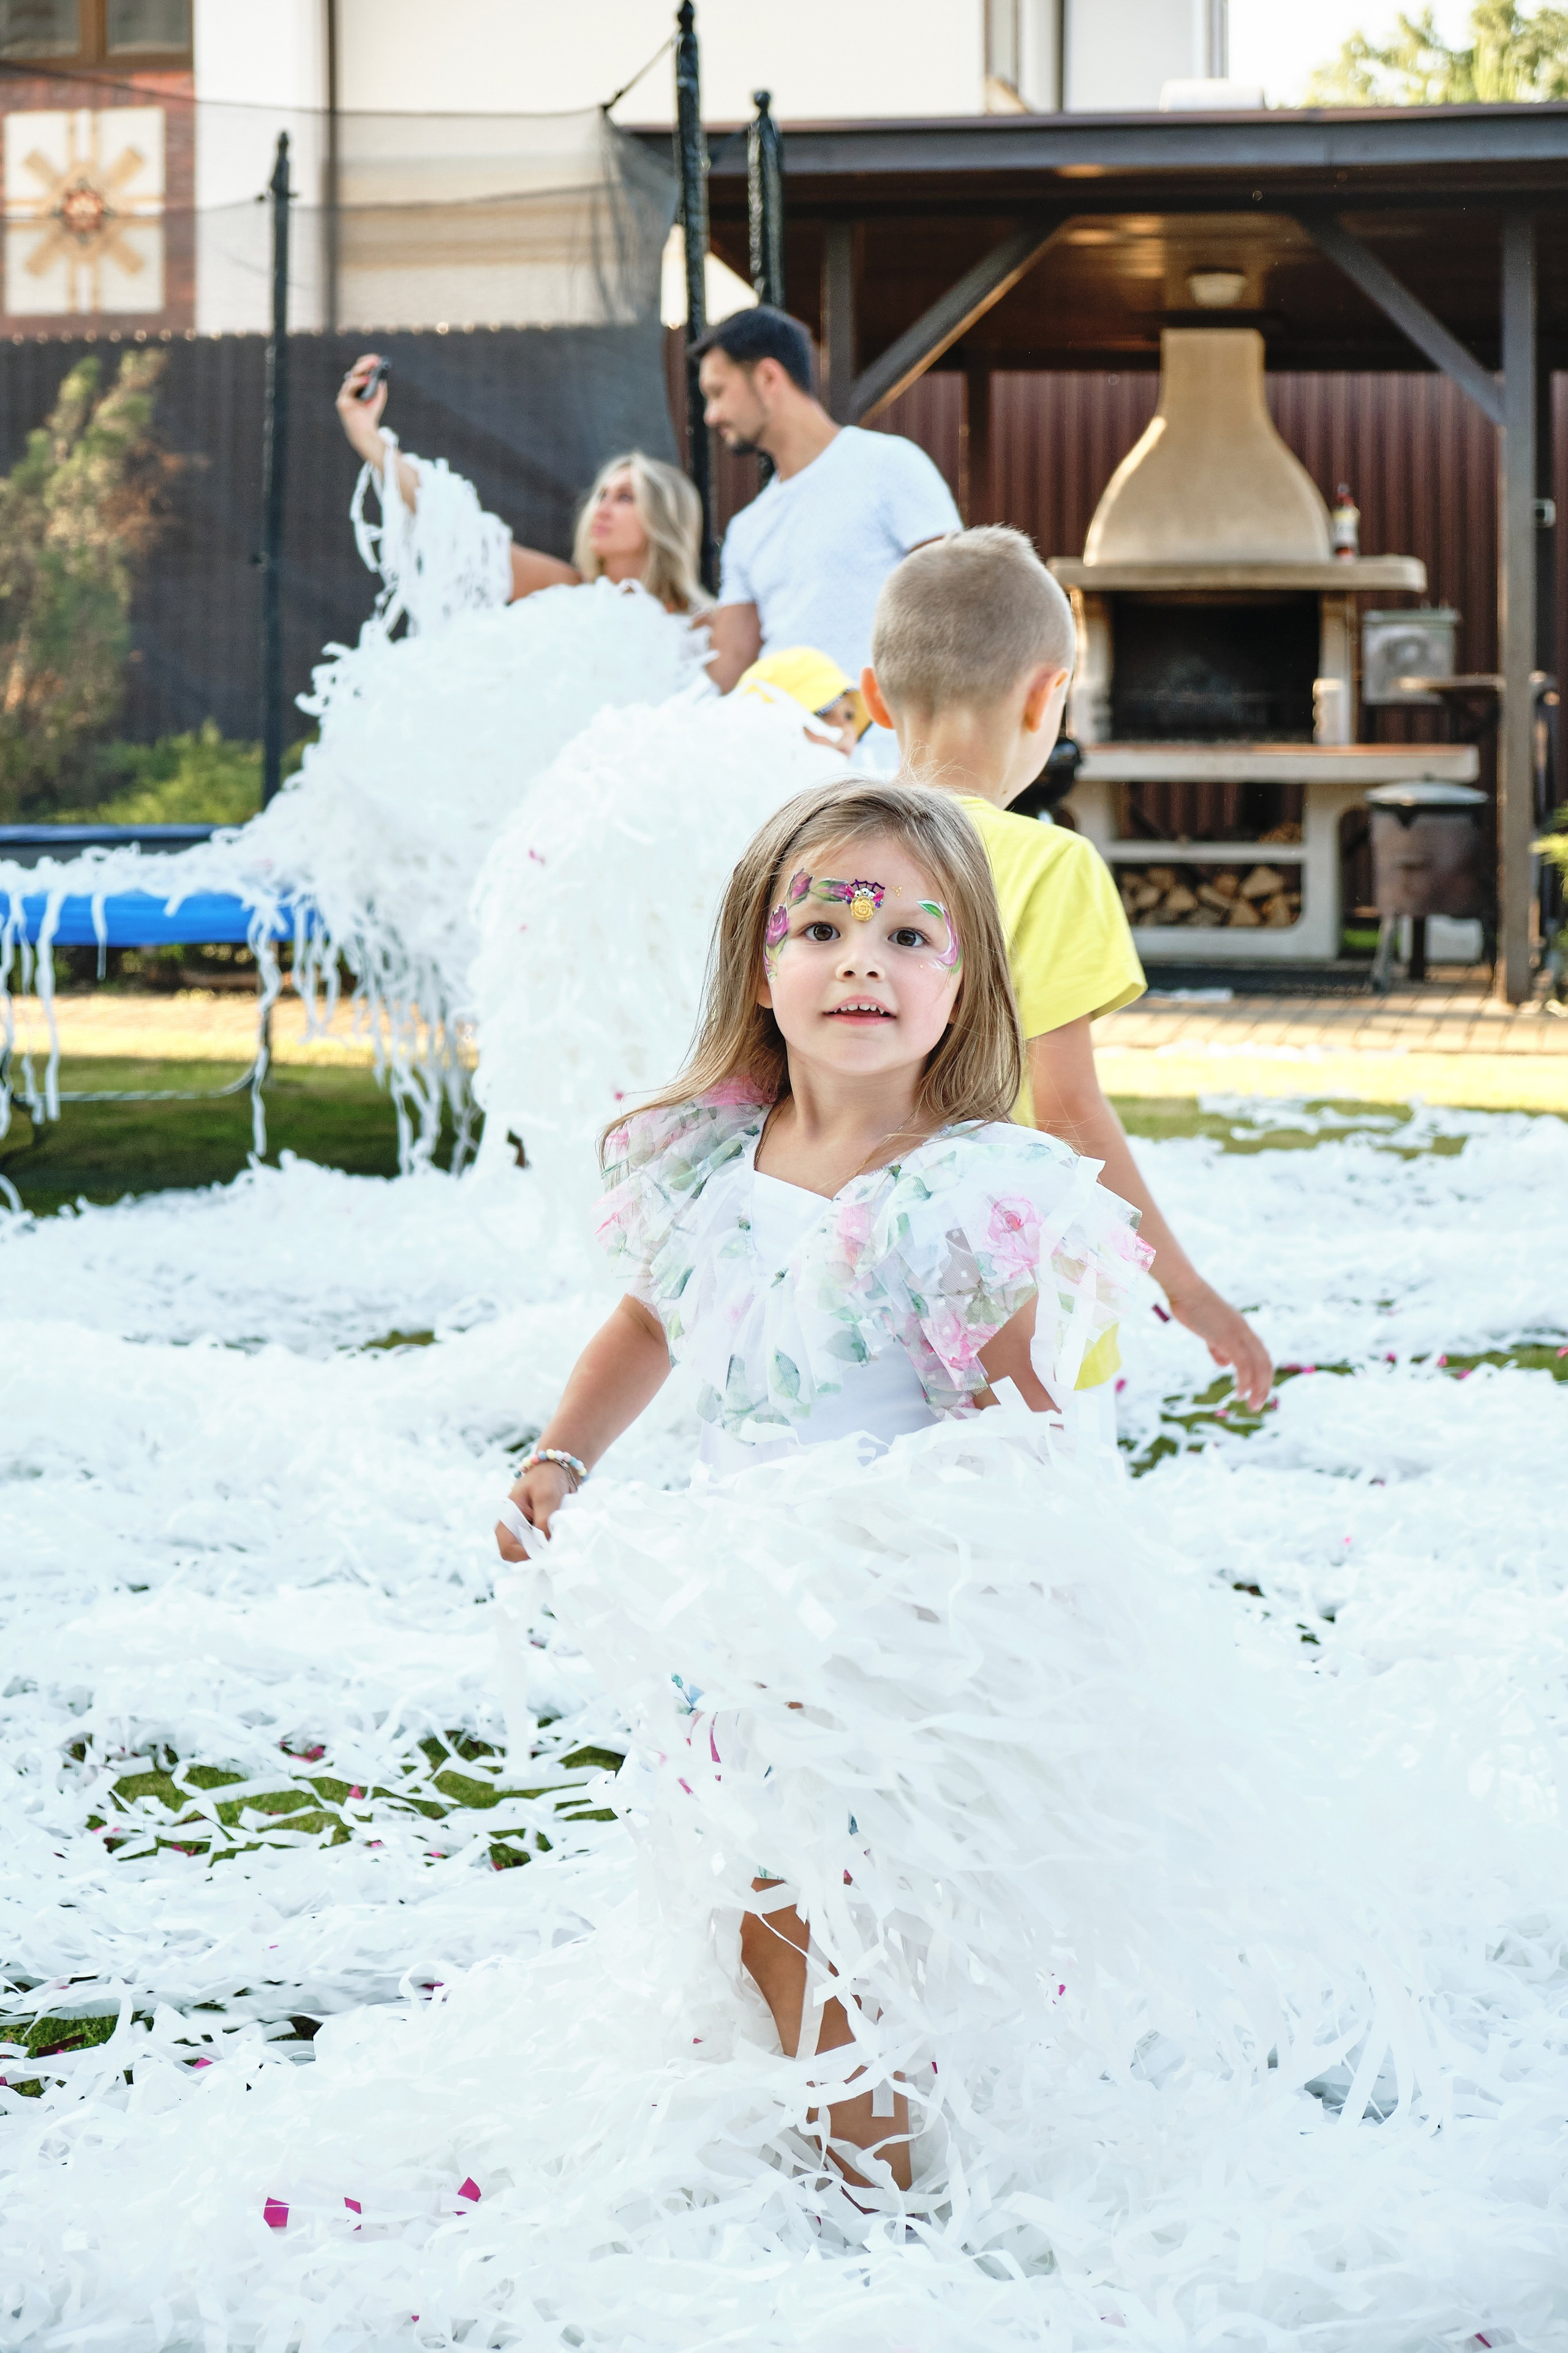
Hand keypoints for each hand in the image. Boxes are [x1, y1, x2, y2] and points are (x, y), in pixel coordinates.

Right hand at [336, 354, 387, 461]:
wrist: (364, 432)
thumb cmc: (370, 415)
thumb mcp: (378, 398)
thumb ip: (379, 387)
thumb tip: (380, 375)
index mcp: (356, 386)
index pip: (359, 370)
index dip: (366, 363)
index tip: (377, 359)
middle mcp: (348, 389)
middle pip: (355, 372)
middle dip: (365, 364)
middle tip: (375, 360)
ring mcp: (344, 395)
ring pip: (352, 379)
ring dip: (362, 372)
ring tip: (372, 367)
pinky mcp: (342, 402)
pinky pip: (350, 389)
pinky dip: (358, 383)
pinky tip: (367, 379)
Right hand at [494, 1462, 570, 1559]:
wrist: (556, 1471)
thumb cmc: (546, 1479)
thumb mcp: (546, 1496)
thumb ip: (543, 1521)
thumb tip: (544, 1545)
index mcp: (507, 1519)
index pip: (508, 1549)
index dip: (526, 1555)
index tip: (546, 1551)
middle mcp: (511, 1530)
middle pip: (517, 1556)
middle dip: (536, 1555)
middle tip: (555, 1548)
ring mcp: (522, 1534)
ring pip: (529, 1555)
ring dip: (544, 1552)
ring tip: (558, 1541)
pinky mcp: (533, 1535)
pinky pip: (538, 1550)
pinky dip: (548, 1548)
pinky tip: (558, 1539)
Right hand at [1164, 1280, 1272, 1410]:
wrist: (1185, 1289)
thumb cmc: (1192, 1306)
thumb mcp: (1208, 1330)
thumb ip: (1217, 1346)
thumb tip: (1225, 1364)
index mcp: (1242, 1329)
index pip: (1261, 1355)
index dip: (1262, 1375)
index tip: (1257, 1391)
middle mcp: (1245, 1332)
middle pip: (1265, 1362)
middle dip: (1264, 1385)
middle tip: (1258, 1404)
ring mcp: (1238, 1334)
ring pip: (1258, 1365)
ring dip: (1258, 1387)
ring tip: (1252, 1404)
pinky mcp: (1229, 1337)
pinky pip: (1243, 1364)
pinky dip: (1245, 1381)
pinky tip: (1241, 1393)